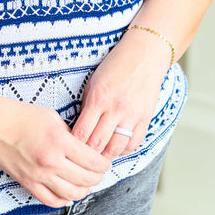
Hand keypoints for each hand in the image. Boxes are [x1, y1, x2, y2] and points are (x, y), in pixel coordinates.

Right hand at [0, 98, 110, 207]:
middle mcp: (50, 161)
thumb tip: (83, 148)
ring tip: (86, 182)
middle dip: (97, 177)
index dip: (103, 163)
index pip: (92, 161)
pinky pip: (52, 200)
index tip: (104, 161)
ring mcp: (38, 175)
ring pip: (72, 194)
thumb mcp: (51, 117)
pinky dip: (65, 199)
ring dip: (84, 190)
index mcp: (58, 141)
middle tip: (99, 171)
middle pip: (86, 179)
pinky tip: (68, 191)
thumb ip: (69, 134)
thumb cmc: (20, 115)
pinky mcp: (27, 183)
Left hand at [71, 28, 169, 159]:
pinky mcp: (145, 118)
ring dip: (106, 156)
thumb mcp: (94, 81)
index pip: (82, 132)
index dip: (74, 145)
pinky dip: (124, 150)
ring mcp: (132, 115)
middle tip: (82, 159)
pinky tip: (117, 147)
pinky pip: (134, 143)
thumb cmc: (116, 65)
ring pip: (116, 148)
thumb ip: (88, 106)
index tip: (70, 148)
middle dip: (88, 155)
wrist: (144, 55)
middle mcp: (115, 108)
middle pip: (98, 144)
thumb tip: (81, 129)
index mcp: (98, 98)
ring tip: (99, 157)